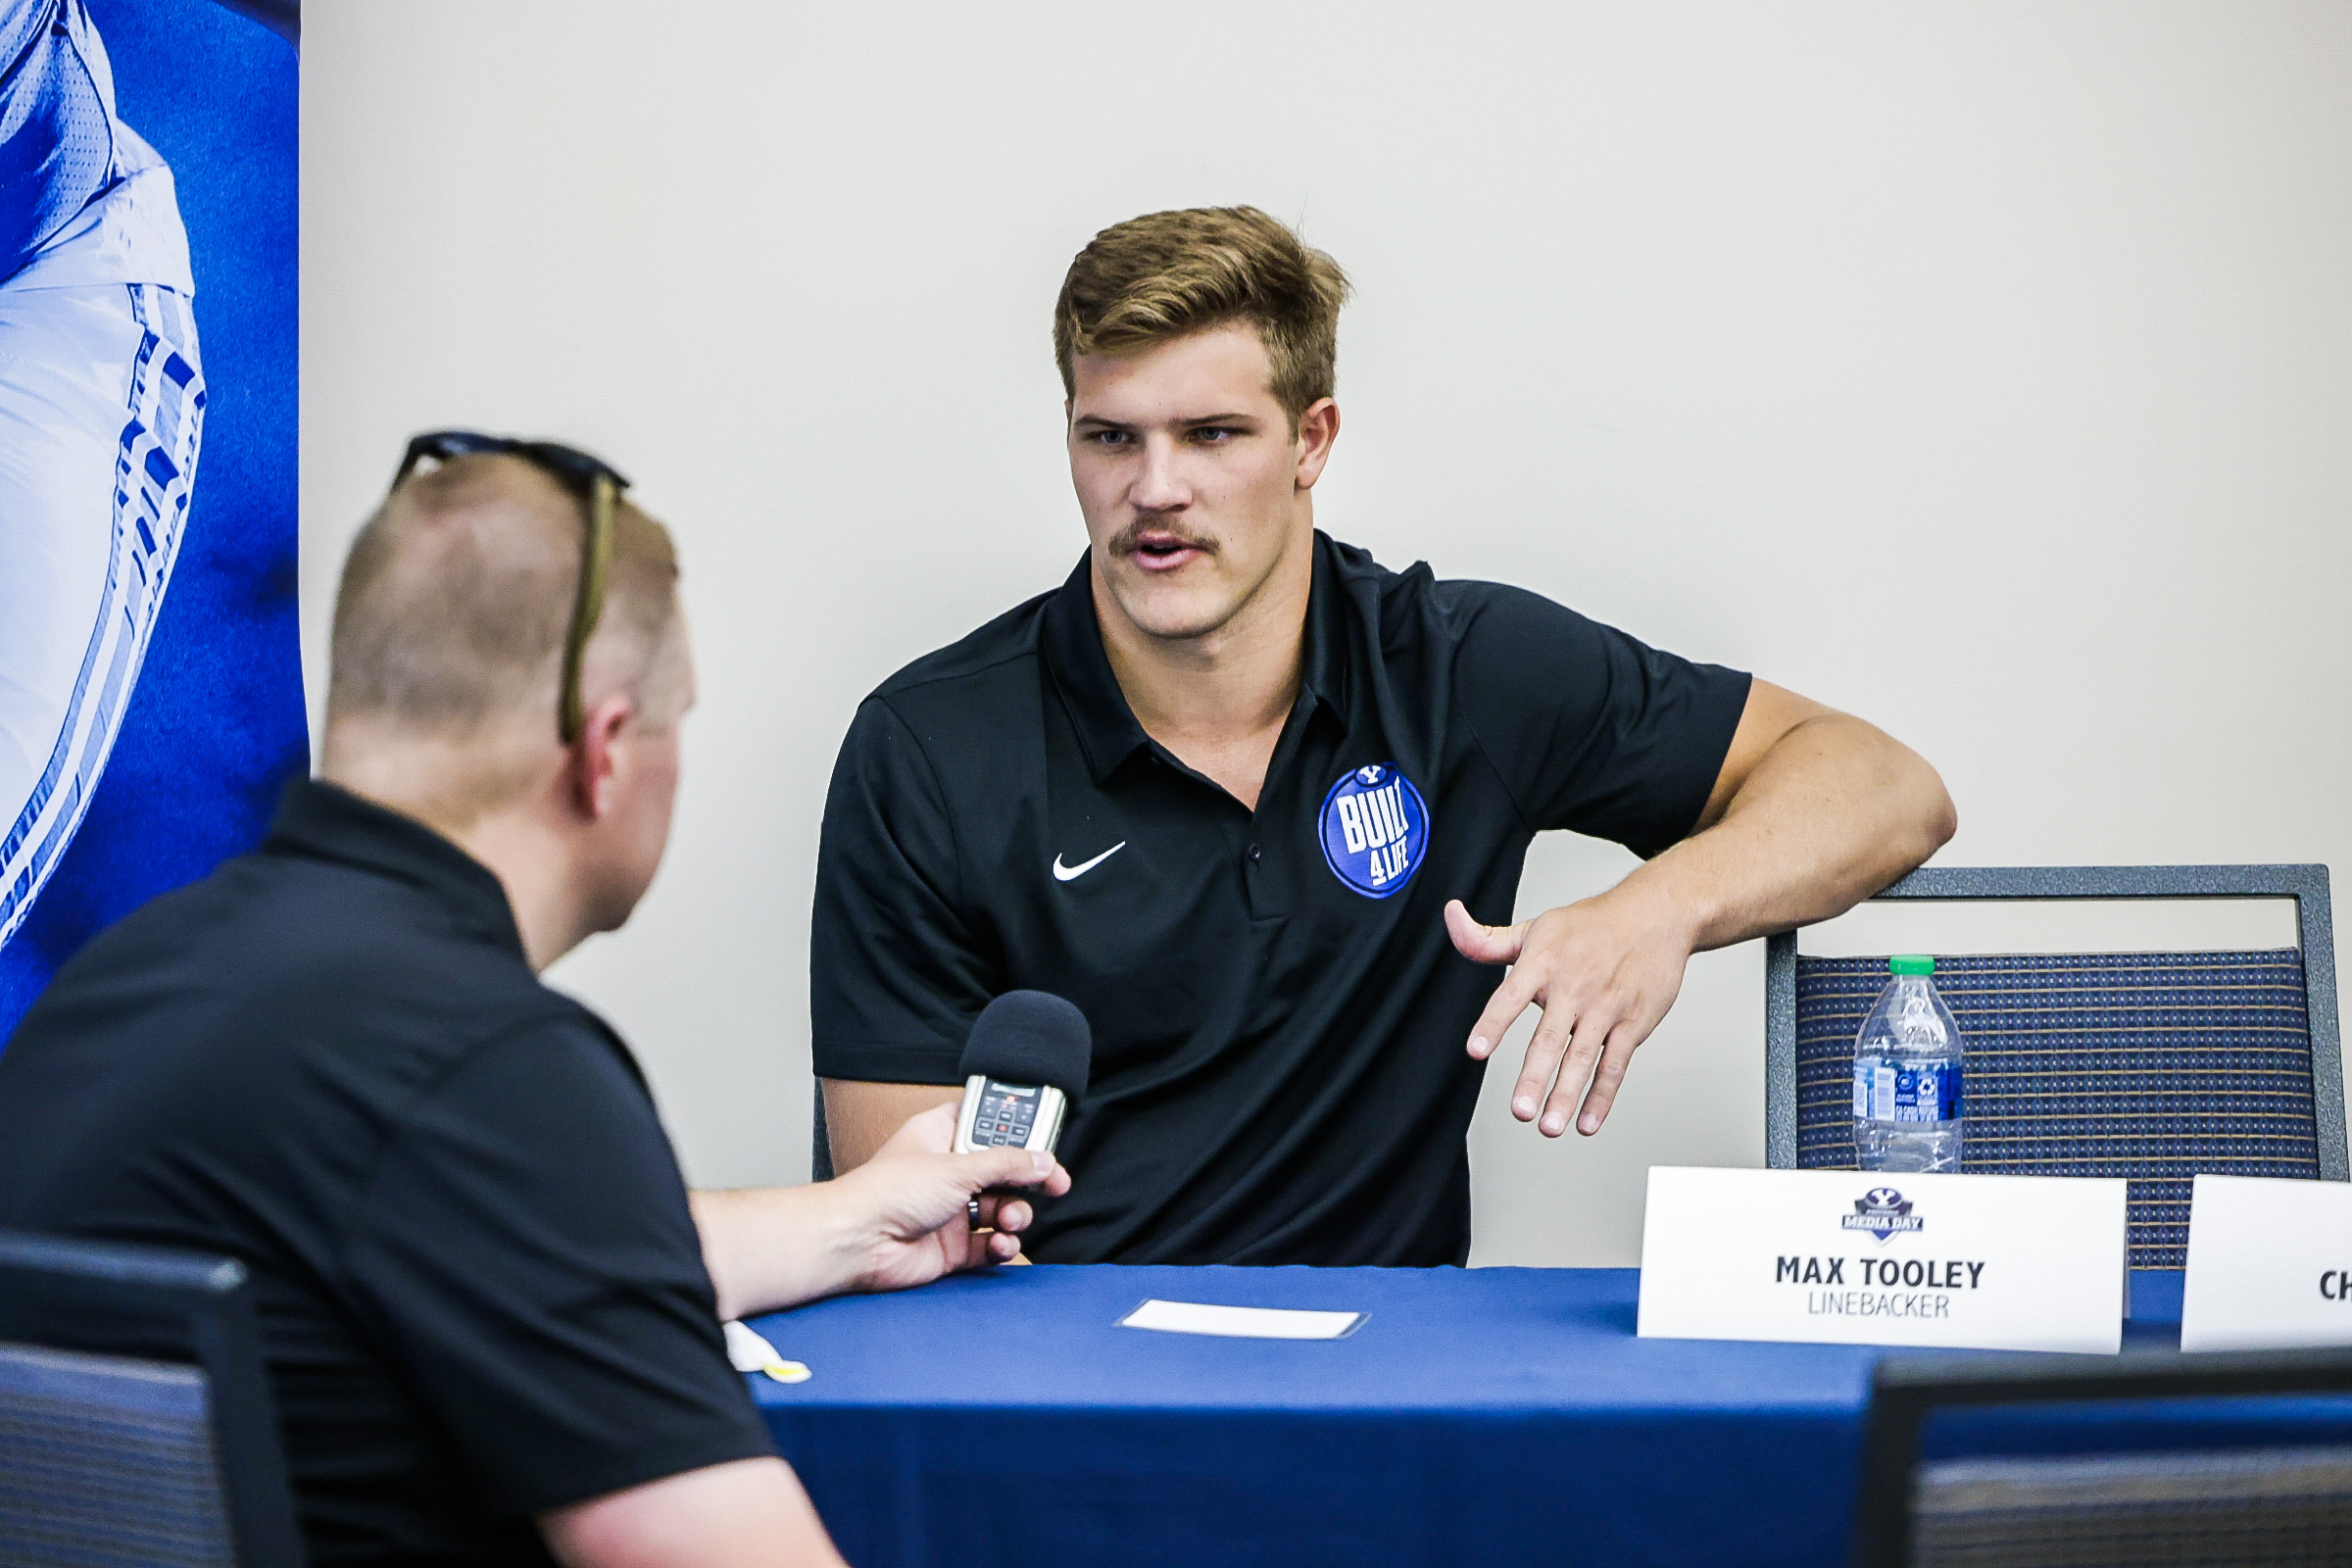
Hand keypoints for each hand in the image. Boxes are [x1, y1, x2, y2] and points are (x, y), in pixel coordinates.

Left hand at [829, 1103, 1071, 1292]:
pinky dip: (1002, 1245)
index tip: (1044, 1141)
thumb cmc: (889, 1192)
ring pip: (1002, 1209)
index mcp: (941, 1137)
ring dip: (1015, 1215)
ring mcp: (950, 1211)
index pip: (987, 1125)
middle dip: (1026, 1180)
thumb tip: (1043, 1161)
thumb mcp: (958, 1167)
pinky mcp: (952, 1246)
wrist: (857, 1243)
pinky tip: (1000, 1244)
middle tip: (1054, 1183)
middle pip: (1002, 1171)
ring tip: (1009, 1220)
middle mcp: (947, 1172)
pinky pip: (991, 1244)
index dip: (1016, 1132)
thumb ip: (1007, 1164)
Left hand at [1445, 890, 1695, 1136]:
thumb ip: (1487, 938)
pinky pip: (1615, 1065)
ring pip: (1583, 1057)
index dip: (1493, 1023)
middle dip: (1535, 1077)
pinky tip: (1586, 1122)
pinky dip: (1602, 1096)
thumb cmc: (1589, 925)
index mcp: (1542, 962)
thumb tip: (1451, 916)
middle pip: (1550, 1037)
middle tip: (1520, 1110)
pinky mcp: (1633, 1022)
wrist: (1655, 914)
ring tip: (1549, 1127)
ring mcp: (1605, 1006)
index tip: (1476, 1051)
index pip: (1511, 996)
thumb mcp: (1536, 927)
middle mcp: (1573, 986)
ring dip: (1566, 1094)